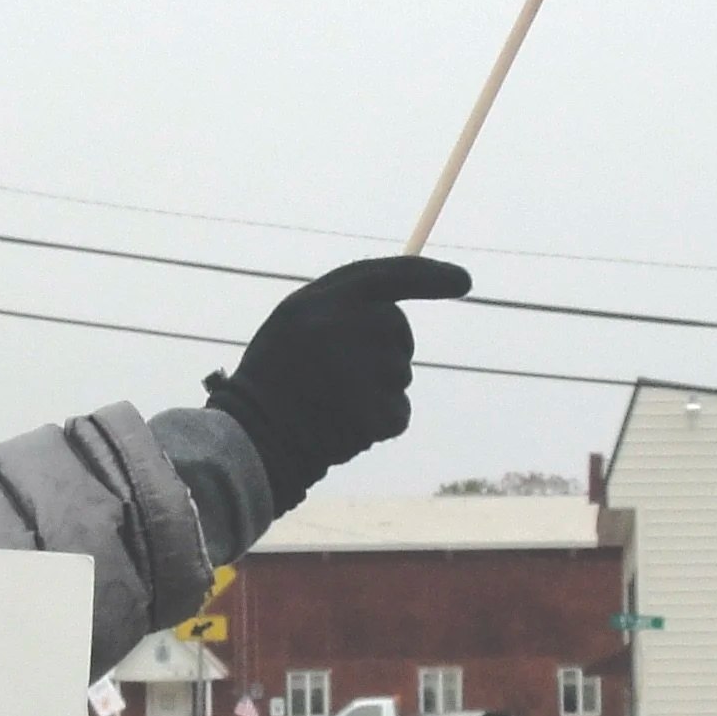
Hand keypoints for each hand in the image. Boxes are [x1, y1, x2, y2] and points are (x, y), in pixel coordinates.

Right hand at [203, 255, 470, 507]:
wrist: (251, 439)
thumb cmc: (273, 379)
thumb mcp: (294, 324)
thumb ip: (340, 307)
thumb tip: (398, 305)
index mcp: (317, 301)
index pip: (388, 275)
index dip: (430, 277)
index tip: (465, 281)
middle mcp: (337, 328)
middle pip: (397, 328)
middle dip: (389, 348)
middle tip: (348, 372)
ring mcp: (353, 371)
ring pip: (400, 373)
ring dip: (381, 389)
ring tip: (335, 402)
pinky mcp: (366, 412)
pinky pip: (399, 411)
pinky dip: (383, 421)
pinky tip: (347, 425)